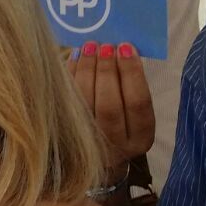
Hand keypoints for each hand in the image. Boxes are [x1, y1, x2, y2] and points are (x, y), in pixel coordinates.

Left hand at [67, 42, 153, 173]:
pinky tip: (77, 57)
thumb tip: (121, 48)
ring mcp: (88, 144)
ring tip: (90, 46)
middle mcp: (115, 145)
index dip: (132, 73)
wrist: (97, 159)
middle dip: (107, 71)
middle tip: (105, 46)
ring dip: (87, 70)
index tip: (126, 47)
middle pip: (109, 105)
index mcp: (140, 137)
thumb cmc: (122, 124)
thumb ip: (131, 87)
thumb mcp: (134, 114)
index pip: (138, 103)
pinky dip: (71, 76)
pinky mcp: (65, 135)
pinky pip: (66, 102)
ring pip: (84, 103)